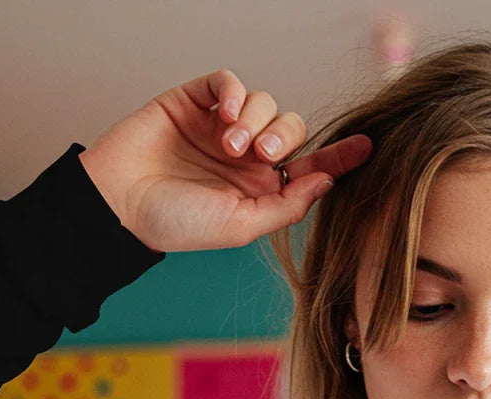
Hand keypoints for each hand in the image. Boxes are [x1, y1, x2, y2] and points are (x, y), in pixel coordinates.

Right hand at [77, 67, 372, 252]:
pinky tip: (225, 115)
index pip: (311, 167)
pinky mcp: (195, 101)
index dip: (340, 157)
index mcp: (264, 189)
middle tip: (265, 155)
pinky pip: (229, 82)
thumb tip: (327, 181)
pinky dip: (234, 92)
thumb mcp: (241, 224)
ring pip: (264, 102)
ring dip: (256, 119)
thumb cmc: (178, 223)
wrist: (122, 203)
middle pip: (293, 129)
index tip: (368, 148)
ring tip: (229, 145)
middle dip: (287, 136)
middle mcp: (248, 157)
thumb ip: (287, 205)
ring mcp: (222, 128)